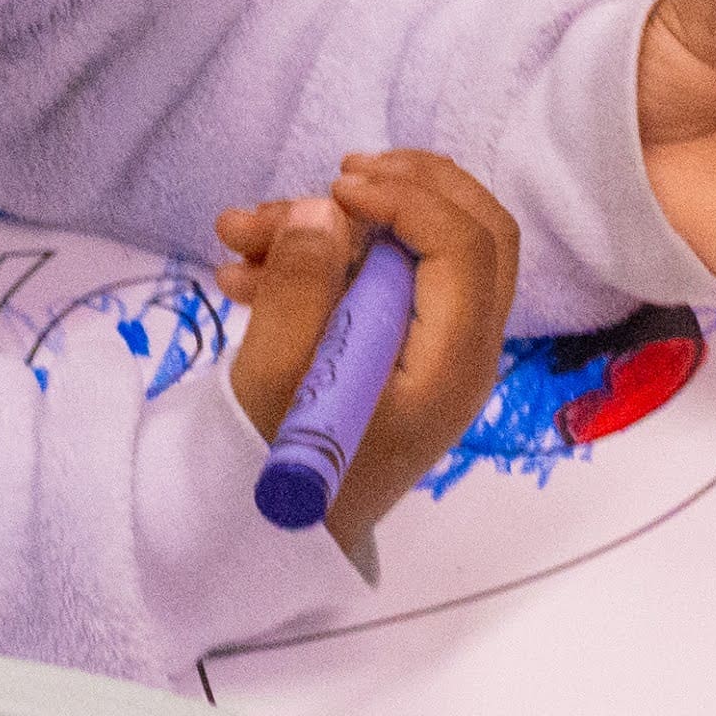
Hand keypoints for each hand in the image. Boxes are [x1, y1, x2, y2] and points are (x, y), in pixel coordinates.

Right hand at [215, 150, 518, 557]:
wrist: (274, 540)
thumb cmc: (279, 473)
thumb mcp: (273, 385)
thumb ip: (300, 292)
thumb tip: (325, 211)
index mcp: (449, 367)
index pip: (467, 248)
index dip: (408, 199)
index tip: (333, 191)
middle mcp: (461, 352)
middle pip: (476, 231)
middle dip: (403, 185)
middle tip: (333, 176)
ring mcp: (434, 350)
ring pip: (418, 248)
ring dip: (334, 224)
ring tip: (239, 232)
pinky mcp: (400, 350)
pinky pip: (380, 279)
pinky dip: (321, 258)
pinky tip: (244, 269)